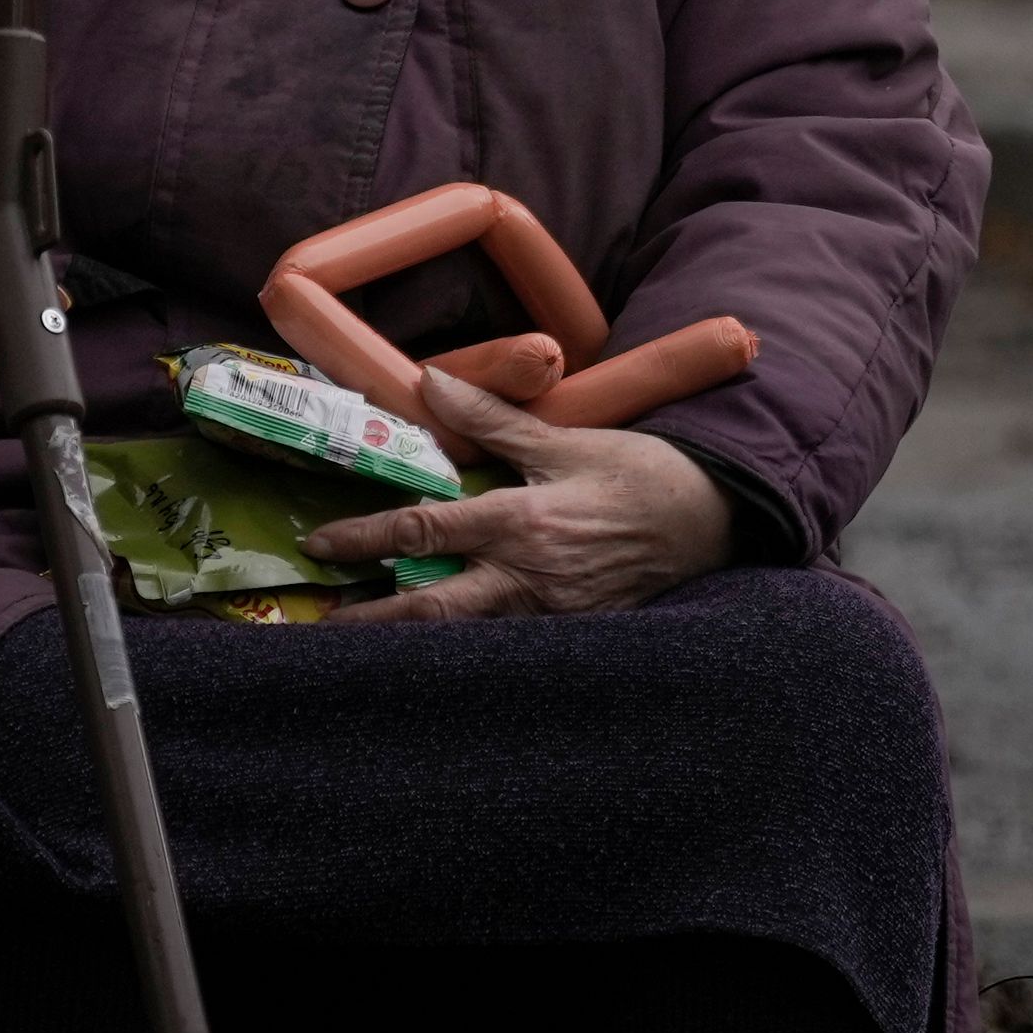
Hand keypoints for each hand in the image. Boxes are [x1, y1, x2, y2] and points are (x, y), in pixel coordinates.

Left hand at [306, 367, 734, 620]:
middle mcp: (528, 577)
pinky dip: (468, 651)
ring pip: (466, 640)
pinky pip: (509, 649)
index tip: (320, 543)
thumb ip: (492, 417)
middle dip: (372, 622)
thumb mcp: (563, 439)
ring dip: (413, 643)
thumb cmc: (637, 471)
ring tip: (365, 646)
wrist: (713, 516)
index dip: (364, 539)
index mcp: (520, 521)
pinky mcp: (574, 636)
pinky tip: (440, 653)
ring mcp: (551, 615)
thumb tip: (431, 380)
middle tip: (322, 625)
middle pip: (432, 611)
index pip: (424, 532)